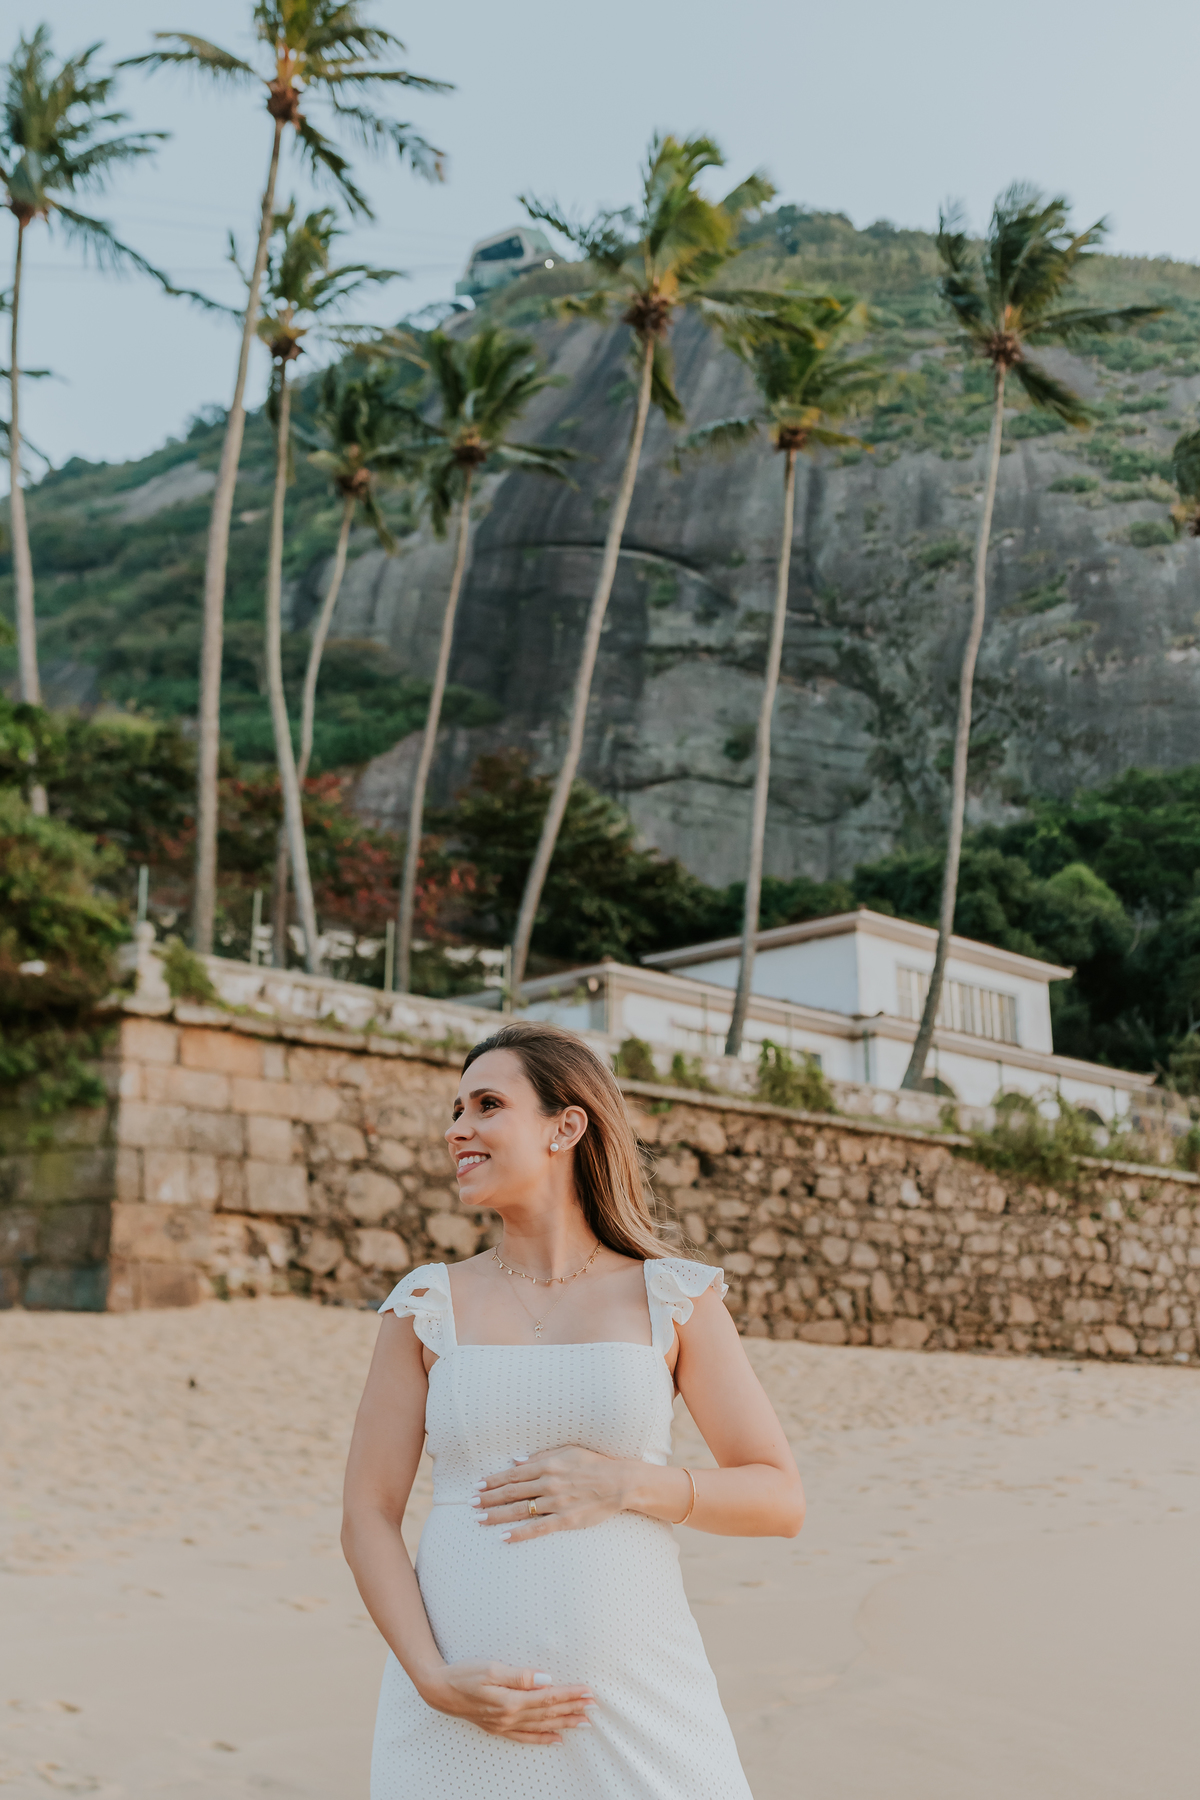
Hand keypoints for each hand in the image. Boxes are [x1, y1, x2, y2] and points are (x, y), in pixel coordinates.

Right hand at [417, 1660, 593, 1743]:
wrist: (439, 1690)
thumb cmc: (464, 1674)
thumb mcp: (491, 1668)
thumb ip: (520, 1675)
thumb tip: (545, 1679)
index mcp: (510, 1701)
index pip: (548, 1697)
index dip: (569, 1694)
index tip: (587, 1691)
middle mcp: (510, 1717)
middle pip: (549, 1713)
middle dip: (573, 1709)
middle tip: (593, 1707)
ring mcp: (504, 1726)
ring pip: (541, 1726)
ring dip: (564, 1723)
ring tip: (584, 1722)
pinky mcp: (498, 1728)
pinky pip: (526, 1737)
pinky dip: (543, 1738)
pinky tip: (556, 1738)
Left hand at [473, 1445, 633, 1542]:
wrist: (619, 1482)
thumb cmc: (593, 1463)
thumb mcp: (567, 1451)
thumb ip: (541, 1457)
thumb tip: (517, 1460)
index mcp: (547, 1465)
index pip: (513, 1474)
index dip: (493, 1480)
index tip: (478, 1485)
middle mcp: (548, 1483)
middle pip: (511, 1492)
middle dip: (488, 1498)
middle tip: (470, 1503)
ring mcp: (555, 1503)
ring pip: (519, 1510)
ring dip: (497, 1515)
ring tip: (479, 1518)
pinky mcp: (565, 1520)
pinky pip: (537, 1528)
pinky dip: (519, 1533)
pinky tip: (504, 1537)